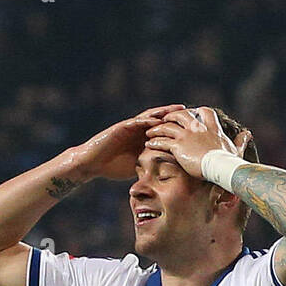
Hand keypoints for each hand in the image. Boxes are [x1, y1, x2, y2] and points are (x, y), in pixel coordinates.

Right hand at [68, 105, 185, 182]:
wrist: (93, 163)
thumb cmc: (113, 167)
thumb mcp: (137, 167)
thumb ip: (149, 165)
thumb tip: (166, 176)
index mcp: (143, 139)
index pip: (163, 131)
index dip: (177, 129)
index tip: (192, 128)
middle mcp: (138, 130)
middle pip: (160, 120)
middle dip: (175, 116)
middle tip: (191, 112)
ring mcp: (130, 127)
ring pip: (150, 117)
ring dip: (163, 113)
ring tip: (177, 109)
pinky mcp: (121, 128)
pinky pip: (135, 122)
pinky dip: (146, 121)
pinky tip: (156, 119)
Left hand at [144, 106, 250, 179]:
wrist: (221, 168)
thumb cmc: (229, 162)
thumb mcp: (236, 149)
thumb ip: (240, 141)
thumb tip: (248, 134)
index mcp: (211, 128)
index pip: (204, 112)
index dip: (196, 112)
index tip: (191, 113)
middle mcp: (197, 129)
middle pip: (181, 115)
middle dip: (172, 116)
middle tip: (165, 119)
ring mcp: (187, 136)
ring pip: (168, 126)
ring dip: (158, 129)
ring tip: (151, 132)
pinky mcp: (178, 146)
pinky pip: (163, 141)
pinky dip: (155, 142)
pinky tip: (149, 144)